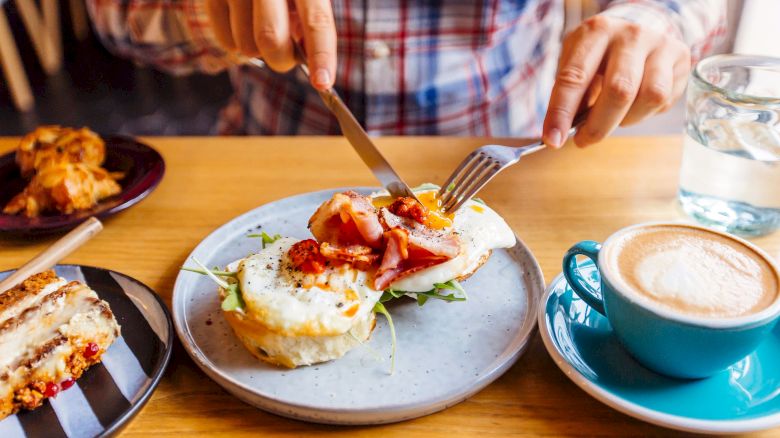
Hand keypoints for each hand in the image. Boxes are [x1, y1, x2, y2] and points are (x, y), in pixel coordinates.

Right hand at [205, 0, 336, 89]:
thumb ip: (310, 21)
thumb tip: (308, 58)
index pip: (316, 20)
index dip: (321, 55)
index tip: (323, 82)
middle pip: (271, 38)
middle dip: (281, 60)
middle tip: (285, 57)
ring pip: (246, 46)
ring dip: (258, 51)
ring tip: (260, 27)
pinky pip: (226, 42)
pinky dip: (237, 44)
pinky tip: (243, 24)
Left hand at [543, 15, 690, 147]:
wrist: (639, 29)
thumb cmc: (600, 54)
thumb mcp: (578, 62)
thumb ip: (570, 94)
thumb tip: (560, 133)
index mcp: (595, 32)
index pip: (575, 77)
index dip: (562, 112)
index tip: (553, 140)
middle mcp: (630, 34)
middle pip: (619, 91)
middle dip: (598, 126)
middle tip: (584, 141)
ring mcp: (659, 44)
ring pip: (649, 97)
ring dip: (627, 120)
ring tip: (615, 117)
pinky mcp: (680, 58)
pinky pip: (664, 100)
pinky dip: (645, 114)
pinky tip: (635, 106)